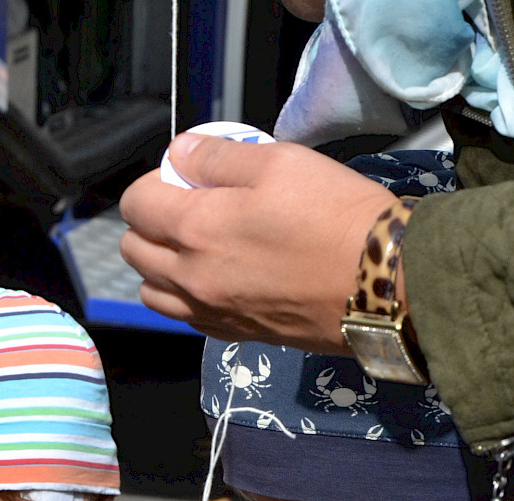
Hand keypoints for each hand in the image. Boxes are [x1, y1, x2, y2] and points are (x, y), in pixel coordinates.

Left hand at [118, 137, 396, 350]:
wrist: (378, 284)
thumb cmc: (333, 216)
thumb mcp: (279, 163)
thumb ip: (218, 157)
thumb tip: (180, 154)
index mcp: (196, 229)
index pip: (136, 205)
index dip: (151, 182)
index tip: (181, 174)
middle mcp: (191, 277)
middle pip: (135, 251)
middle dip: (148, 223)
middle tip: (186, 206)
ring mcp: (209, 311)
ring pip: (152, 292)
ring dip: (160, 265)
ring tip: (194, 245)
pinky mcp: (231, 333)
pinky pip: (183, 317)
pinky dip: (183, 296)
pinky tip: (213, 277)